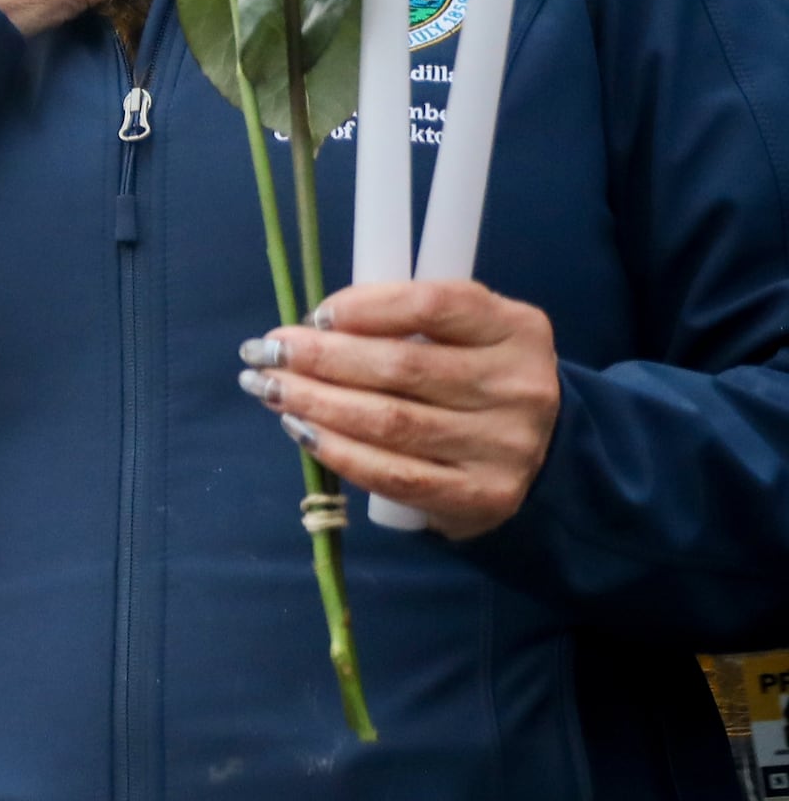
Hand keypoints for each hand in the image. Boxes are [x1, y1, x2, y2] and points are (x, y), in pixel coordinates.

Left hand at [237, 280, 561, 538]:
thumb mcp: (461, 333)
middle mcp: (519, 386)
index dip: (367, 306)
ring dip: (314, 402)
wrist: (537, 453)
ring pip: (390, 421)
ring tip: (267, 388)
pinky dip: (336, 450)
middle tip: (263, 351)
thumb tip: (312, 327)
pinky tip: (300, 430)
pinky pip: (393, 474)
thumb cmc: (474, 377)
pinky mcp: (481, 495)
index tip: (315, 314)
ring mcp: (505, 446)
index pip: (436, 304)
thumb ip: (405, 320)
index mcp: (516, 329)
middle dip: (318, 357)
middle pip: (401, 366)